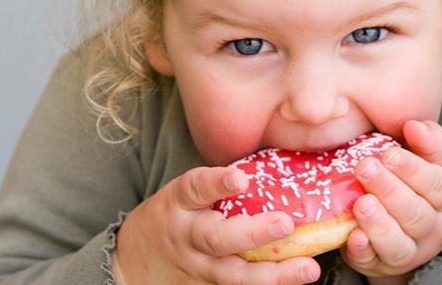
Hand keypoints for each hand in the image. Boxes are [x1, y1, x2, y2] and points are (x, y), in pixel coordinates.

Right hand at [114, 166, 320, 283]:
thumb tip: (274, 167)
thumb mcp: (183, 195)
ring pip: (234, 274)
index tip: (241, 179)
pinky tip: (295, 279)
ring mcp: (197, 268)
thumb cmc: (172, 216)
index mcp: (179, 203)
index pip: (196, 188)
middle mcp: (187, 236)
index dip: (218, 183)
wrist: (133, 261)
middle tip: (284, 224)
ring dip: (274, 274)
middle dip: (253, 232)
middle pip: (217, 238)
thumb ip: (216, 186)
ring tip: (307, 268)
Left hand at [340, 120, 441, 280]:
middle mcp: (434, 229)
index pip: (436, 185)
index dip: (412, 170)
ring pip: (398, 242)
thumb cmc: (416, 186)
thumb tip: (414, 125)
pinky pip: (374, 261)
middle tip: (365, 168)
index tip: (388, 154)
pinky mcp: (382, 264)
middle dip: (389, 190)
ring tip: (361, 203)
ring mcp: (410, 251)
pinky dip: (364, 250)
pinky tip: (353, 236)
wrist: (407, 232)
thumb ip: (429, 142)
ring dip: (378, 223)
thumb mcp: (432, 162)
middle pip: (416, 213)